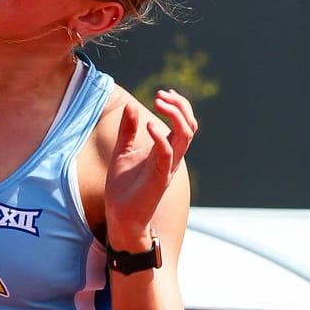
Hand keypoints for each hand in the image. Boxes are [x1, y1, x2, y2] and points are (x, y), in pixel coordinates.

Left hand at [103, 87, 195, 252]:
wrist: (120, 216)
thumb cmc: (122, 187)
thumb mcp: (122, 151)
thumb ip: (128, 130)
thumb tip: (131, 106)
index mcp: (165, 150)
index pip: (184, 123)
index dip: (179, 106)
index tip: (163, 93)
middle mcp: (171, 157)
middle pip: (190, 126)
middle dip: (180, 106)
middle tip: (160, 95)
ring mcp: (167, 167)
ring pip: (185, 136)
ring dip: (175, 115)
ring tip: (158, 102)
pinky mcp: (160, 178)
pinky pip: (167, 154)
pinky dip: (161, 137)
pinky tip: (149, 126)